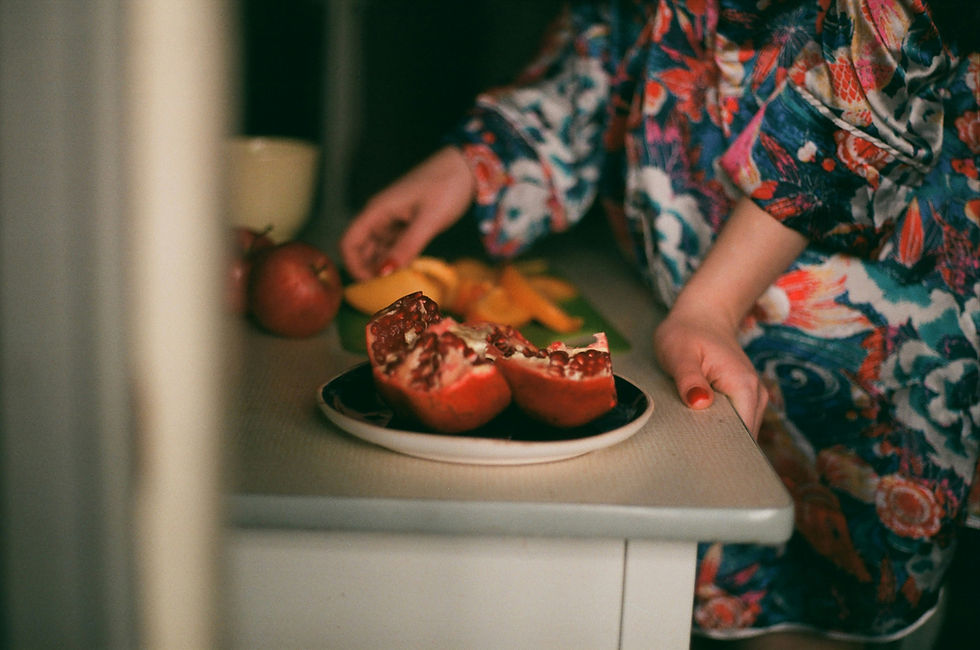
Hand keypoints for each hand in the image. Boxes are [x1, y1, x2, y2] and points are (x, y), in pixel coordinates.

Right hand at [340, 146, 475, 279]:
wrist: (466, 166)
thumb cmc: (447, 186)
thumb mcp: (428, 219)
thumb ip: (406, 247)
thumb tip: (383, 273)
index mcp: (378, 211)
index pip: (349, 242)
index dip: (353, 266)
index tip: (370, 285)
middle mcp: (380, 215)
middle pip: (361, 248)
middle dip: (368, 270)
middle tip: (386, 291)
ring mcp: (394, 219)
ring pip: (378, 249)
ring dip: (383, 267)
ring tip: (398, 285)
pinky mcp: (408, 222)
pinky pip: (394, 245)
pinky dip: (397, 259)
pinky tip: (408, 271)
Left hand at [653, 305, 767, 435]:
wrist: (702, 316)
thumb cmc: (688, 332)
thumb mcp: (680, 354)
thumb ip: (689, 380)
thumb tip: (699, 403)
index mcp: (744, 386)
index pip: (741, 435)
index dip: (719, 446)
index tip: (696, 449)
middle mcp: (756, 394)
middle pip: (742, 438)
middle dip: (716, 442)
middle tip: (688, 438)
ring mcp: (753, 398)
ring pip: (739, 433)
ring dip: (716, 434)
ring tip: (692, 425)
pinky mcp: (745, 399)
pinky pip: (735, 424)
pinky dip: (718, 426)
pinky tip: (700, 419)